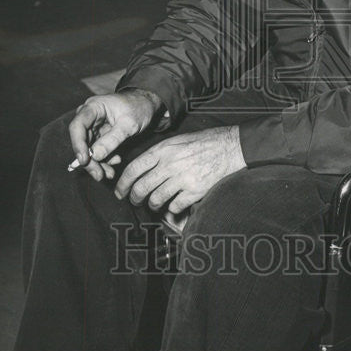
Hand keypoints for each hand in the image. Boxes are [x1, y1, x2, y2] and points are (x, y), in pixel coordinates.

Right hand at [69, 89, 161, 181]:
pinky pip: (98, 150)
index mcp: (93, 107)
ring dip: (98, 163)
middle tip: (99, 174)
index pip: (77, 126)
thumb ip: (113, 139)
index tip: (84, 160)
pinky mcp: (100, 136)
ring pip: (89, 149)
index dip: (78, 144)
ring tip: (109, 174)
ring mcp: (94, 127)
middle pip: (82, 141)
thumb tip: (95, 155)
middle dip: (90, 160)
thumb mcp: (129, 124)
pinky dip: (104, 159)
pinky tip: (114, 163)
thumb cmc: (139, 108)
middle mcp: (89, 117)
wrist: (147, 105)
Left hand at [114, 126, 245, 213]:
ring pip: (155, 200)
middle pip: (141, 188)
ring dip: (153, 205)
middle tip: (135, 202)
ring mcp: (182, 178)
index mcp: (163, 150)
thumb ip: (160, 154)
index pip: (134, 169)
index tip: (120, 192)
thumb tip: (143, 169)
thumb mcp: (178, 141)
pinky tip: (175, 205)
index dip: (122, 184)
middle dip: (134, 199)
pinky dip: (172, 209)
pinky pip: (174, 206)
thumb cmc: (205, 142)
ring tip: (156, 204)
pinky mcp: (194, 190)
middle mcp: (169, 164)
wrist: (230, 147)